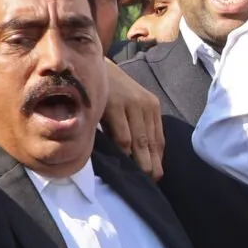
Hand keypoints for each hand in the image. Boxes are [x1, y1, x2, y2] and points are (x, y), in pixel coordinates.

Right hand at [99, 60, 165, 179]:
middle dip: (151, 165)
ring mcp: (130, 104)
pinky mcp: (114, 105)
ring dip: (138, 162)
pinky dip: (123, 151)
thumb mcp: (128, 105)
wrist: (89, 64)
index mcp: (151, 106)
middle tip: (150, 182)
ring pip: (138, 141)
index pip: (158, 139)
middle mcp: (145, 105)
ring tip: (139, 178)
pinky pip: (122, 135)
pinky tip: (121, 162)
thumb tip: (140, 156)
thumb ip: (135, 125)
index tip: (157, 177)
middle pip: (150, 142)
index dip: (158, 159)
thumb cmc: (108, 90)